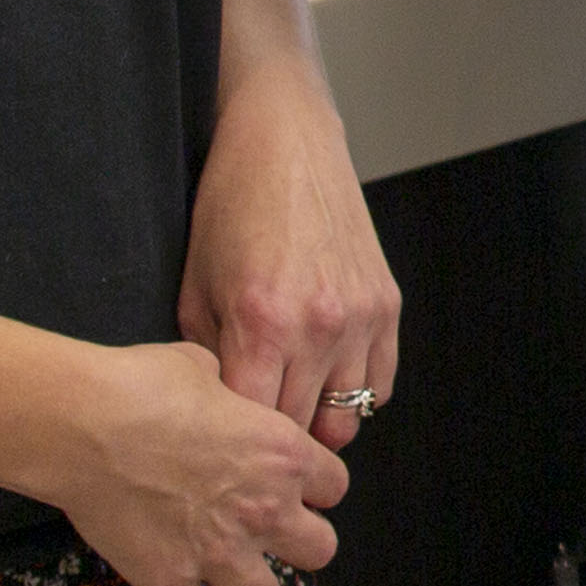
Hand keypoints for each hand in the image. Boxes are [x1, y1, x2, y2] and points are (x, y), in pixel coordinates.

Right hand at [38, 338, 351, 585]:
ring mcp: (219, 552)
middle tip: (261, 528)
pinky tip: (164, 570)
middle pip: (319, 551)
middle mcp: (264, 510)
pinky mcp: (169, 579)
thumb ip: (233, 395)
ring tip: (219, 561)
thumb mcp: (206, 368)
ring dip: (244, 581)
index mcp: (283, 456)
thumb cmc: (140, 386)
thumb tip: (223, 399)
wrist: (82, 423)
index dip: (312, 487)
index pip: (334, 488)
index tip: (288, 486)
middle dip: (294, 542)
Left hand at [181, 86, 401, 457]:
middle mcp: (320, 325)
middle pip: (300, 428)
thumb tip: (222, 411)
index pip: (252, 422)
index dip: (233, 439)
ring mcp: (362, 317)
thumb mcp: (197, 286)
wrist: (287, 143)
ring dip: (316, 421)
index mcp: (263, 321)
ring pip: (346, 418)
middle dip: (271, 437)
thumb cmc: (232, 207)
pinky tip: (324, 376)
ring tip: (288, 406)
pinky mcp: (388, 305)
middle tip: (250, 433)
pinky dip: (354, 393)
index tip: (221, 442)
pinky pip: (379, 384)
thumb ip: (209, 357)